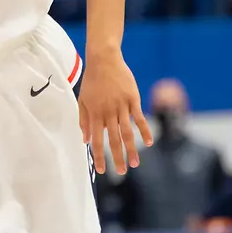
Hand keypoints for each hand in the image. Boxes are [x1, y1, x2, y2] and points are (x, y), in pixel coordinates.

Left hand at [78, 47, 152, 174]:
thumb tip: (85, 140)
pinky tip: (149, 143)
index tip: (101, 170)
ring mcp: (122, 106)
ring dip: (131, 149)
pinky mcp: (133, 99)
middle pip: (113, 140)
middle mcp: (108, 113)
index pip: (97, 141)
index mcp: (95, 115)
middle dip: (117, 158)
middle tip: (122, 172)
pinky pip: (139, 118)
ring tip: (135, 163)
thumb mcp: (83, 100)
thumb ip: (84, 120)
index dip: (99, 157)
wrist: (104, 60)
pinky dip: (144, 131)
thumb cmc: (92, 81)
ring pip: (127, 133)